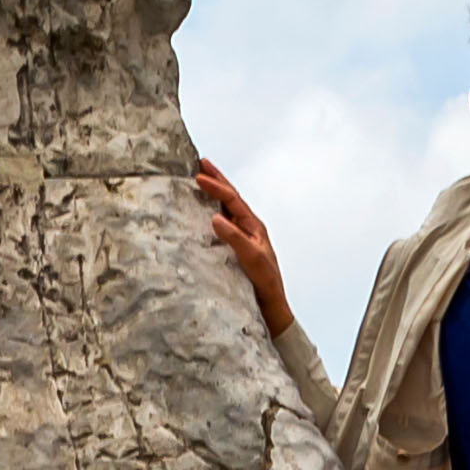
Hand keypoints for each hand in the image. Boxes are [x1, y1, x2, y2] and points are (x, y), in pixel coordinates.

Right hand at [191, 159, 290, 337]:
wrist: (271, 306)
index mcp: (254, 226)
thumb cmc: (265, 283)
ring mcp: (242, 239)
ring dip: (213, 194)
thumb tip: (215, 217)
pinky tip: (201, 213)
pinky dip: (210, 213)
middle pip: (230, 198)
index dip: (216, 186)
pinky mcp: (235, 250)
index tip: (197, 176)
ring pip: (226, 210)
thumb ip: (235, 238)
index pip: (232, 200)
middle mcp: (248, 229)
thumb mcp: (252, 259)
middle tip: (200, 163)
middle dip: (216, 180)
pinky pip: (222, 225)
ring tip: (200, 180)